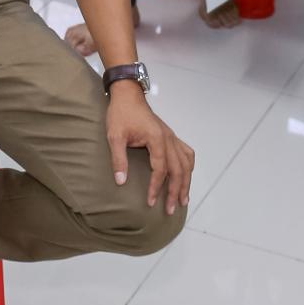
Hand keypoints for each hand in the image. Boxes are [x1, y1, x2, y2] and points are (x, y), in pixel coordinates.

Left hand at [107, 85, 194, 213]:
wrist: (127, 95)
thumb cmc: (121, 113)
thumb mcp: (115, 136)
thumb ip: (119, 159)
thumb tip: (121, 182)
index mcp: (157, 139)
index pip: (160, 169)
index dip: (156, 187)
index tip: (150, 202)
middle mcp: (168, 139)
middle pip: (178, 170)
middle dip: (175, 191)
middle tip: (170, 209)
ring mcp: (171, 137)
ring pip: (186, 163)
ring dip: (186, 182)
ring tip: (183, 199)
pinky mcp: (170, 135)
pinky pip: (186, 152)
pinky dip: (188, 166)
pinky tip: (186, 176)